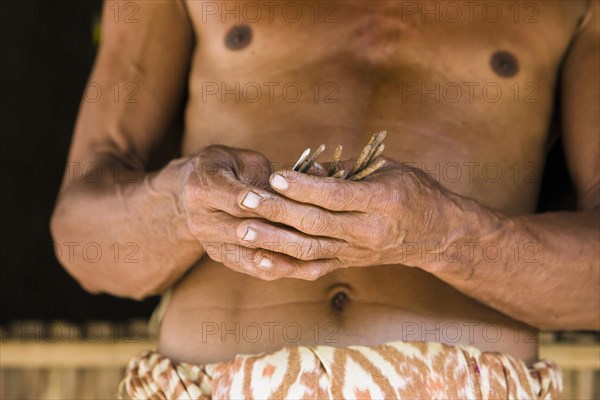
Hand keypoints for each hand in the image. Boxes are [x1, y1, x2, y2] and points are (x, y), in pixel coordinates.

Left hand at [236, 157, 471, 278]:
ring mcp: (358, 252)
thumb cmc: (413, 191)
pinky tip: (260, 260)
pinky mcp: (349, 263)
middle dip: (279, 212)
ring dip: (274, 240)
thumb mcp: (389, 168)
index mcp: (382, 201)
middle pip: (316, 224)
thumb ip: (346, 169)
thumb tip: (304, 171)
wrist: (437, 234)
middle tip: (246, 200)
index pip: (336, 196)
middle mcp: (369, 231)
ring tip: (243, 229)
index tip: (275, 176)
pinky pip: (314, 267)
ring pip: (310, 250)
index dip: (304, 187)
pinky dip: (286, 265)